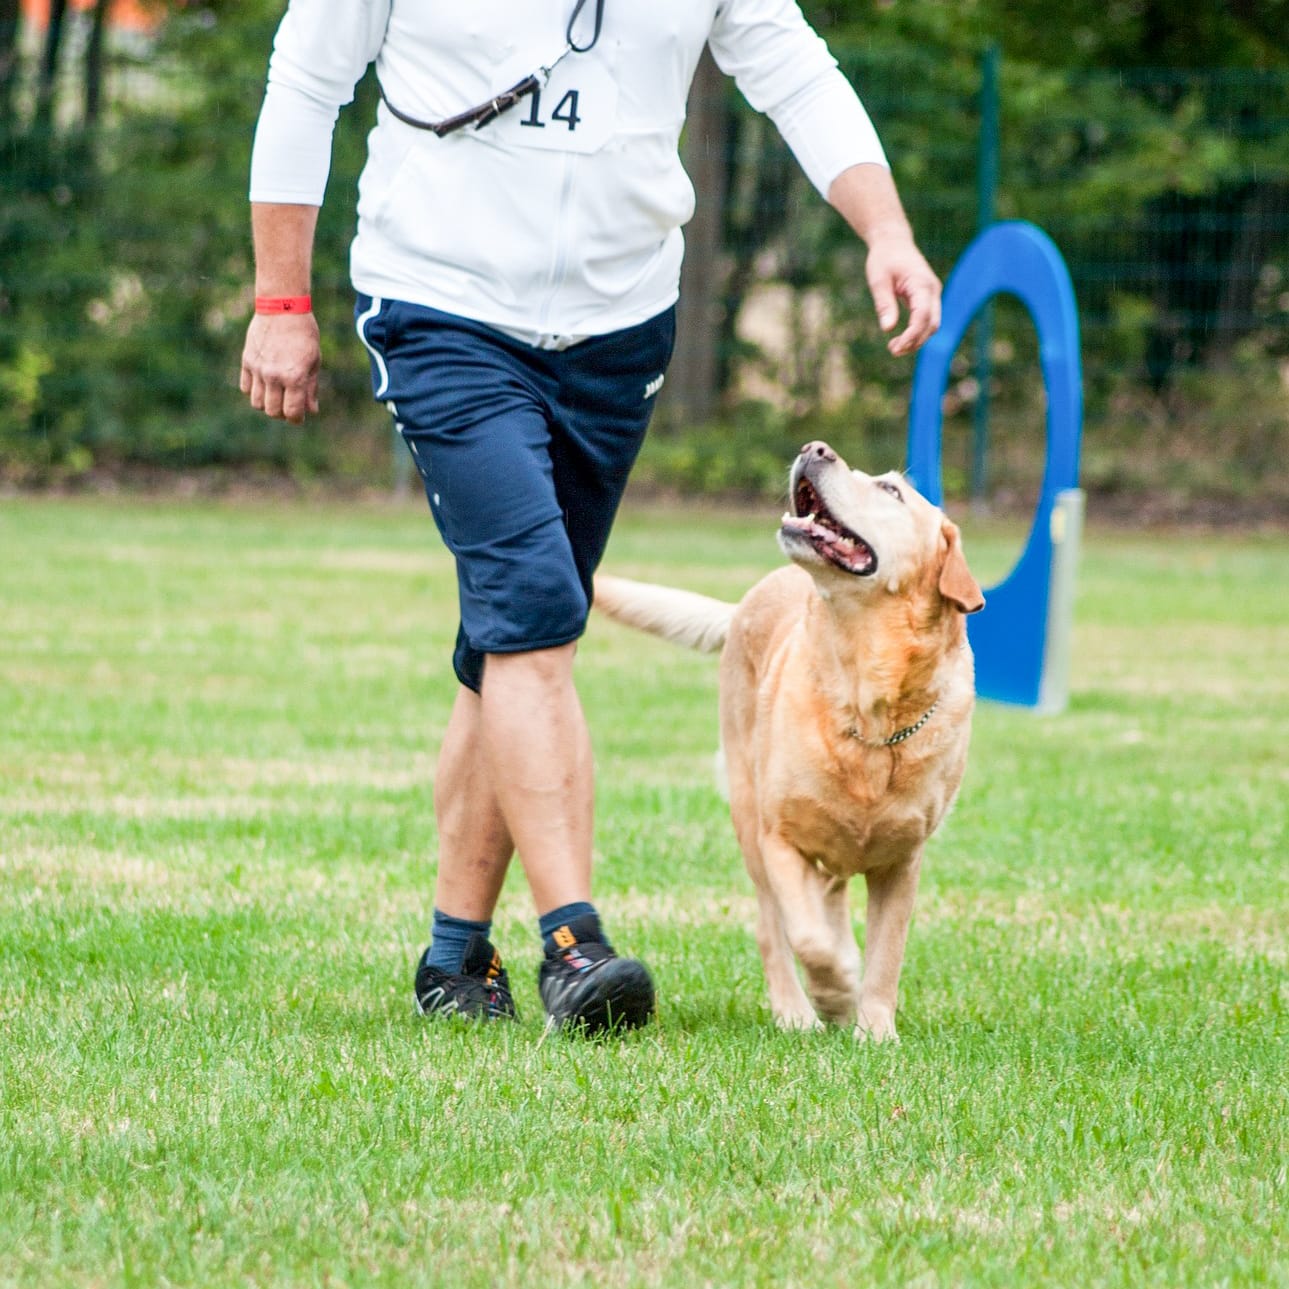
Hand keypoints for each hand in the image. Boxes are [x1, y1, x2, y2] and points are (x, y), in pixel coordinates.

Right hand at [239, 312, 320, 423]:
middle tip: (288, 404)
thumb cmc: (304, 334)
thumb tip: (311, 411)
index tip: (299, 416)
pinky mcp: (246, 361)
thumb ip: (311, 388)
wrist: (283, 308)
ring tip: (276, 394)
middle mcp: (274, 376)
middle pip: (272, 412)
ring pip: (257, 403)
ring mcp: (258, 369)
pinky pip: (245, 387)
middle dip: (282, 413)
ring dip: (267, 403)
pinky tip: (264, 383)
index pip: (292, 413)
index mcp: (294, 378)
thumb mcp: (314, 362)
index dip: (296, 419)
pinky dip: (254, 390)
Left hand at [864, 231, 940, 356]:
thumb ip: (884, 304)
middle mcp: (932, 290)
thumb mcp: (878, 280)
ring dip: (916, 340)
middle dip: (915, 342)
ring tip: (894, 348)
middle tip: (893, 351)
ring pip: (931, 325)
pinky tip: (900, 340)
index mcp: (922, 283)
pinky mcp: (927, 298)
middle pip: (931, 324)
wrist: (893, 241)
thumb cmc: (884, 258)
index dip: (912, 335)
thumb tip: (888, 329)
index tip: (896, 347)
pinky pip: (926, 320)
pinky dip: (916, 333)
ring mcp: (932, 294)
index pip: (923, 316)